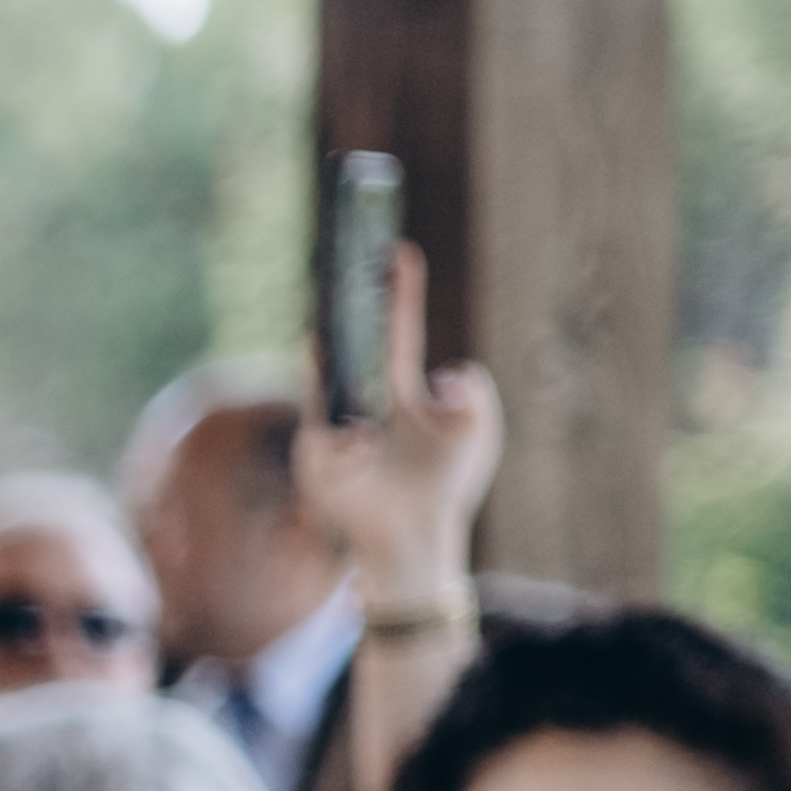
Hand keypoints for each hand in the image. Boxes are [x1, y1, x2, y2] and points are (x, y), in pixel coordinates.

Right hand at [292, 239, 499, 608]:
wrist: (412, 538)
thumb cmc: (445, 484)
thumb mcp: (476, 428)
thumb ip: (472, 392)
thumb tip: (443, 374)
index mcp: (398, 388)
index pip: (397, 330)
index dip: (399, 292)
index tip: (399, 252)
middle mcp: (360, 398)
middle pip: (348, 343)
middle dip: (346, 307)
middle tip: (344, 264)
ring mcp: (334, 425)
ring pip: (330, 385)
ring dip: (351, 393)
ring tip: (368, 416)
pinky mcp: (315, 456)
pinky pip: (327, 435)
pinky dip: (350, 446)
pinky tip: (365, 455)